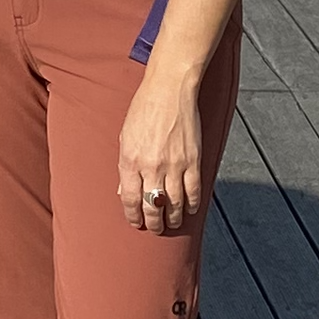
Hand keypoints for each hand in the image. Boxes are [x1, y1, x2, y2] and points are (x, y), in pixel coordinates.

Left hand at [117, 59, 207, 233]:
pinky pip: (193, 191)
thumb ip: (124, 166)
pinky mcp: (193, 160)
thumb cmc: (144, 109)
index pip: (130, 200)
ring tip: (172, 223)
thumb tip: (124, 191)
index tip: (136, 222)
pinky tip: (189, 210)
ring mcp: (174, 165)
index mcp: (130, 161)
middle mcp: (151, 167)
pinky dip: (192, 204)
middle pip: (153, 208)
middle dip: (153, 223)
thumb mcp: (125, 137)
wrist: (169, 89)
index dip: (133, 216)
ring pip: (175, 204)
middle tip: (154, 228)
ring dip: (173, 218)